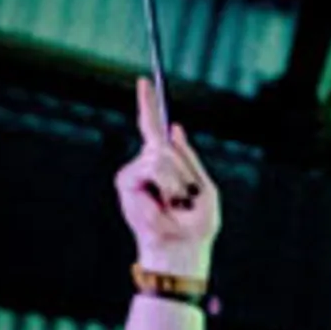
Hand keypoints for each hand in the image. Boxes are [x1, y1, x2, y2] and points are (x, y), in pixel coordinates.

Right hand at [114, 77, 219, 279]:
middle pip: (161, 143)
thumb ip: (188, 158)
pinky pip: (150, 169)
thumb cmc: (195, 224)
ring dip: (175, 180)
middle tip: (183, 197)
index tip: (146, 81)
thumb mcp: (203, 187)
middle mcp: (148, 165)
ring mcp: (135, 173)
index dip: (150, 106)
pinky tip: (165, 202)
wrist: (181, 248)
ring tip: (175, 201)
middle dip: (179, 168)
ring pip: (158, 157)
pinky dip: (164, 184)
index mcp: (168, 164)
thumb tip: (174, 127)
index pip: (155, 130)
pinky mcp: (126, 182)